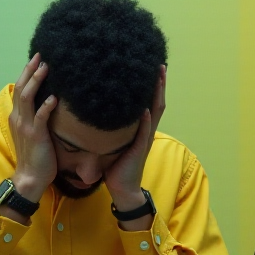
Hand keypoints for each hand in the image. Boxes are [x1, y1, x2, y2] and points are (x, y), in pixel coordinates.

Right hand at [8, 53, 57, 202]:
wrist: (30, 177)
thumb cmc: (36, 155)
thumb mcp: (33, 132)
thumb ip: (37, 117)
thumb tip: (50, 101)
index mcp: (17, 117)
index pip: (20, 89)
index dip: (26, 73)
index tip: (36, 59)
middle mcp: (18, 118)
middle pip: (21, 88)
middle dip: (30, 71)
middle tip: (41, 55)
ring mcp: (25, 127)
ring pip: (28, 98)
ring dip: (36, 82)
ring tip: (46, 68)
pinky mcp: (35, 136)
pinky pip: (40, 118)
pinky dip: (46, 106)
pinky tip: (55, 98)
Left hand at [104, 65, 166, 214]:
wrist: (122, 189)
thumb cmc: (116, 166)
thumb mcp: (112, 142)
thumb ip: (109, 128)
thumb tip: (94, 110)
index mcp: (141, 129)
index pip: (149, 102)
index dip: (152, 85)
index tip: (152, 67)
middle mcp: (146, 131)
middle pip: (156, 103)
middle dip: (159, 84)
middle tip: (160, 65)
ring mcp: (145, 139)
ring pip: (154, 113)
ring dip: (157, 96)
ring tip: (158, 78)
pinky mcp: (139, 150)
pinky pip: (143, 132)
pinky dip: (145, 120)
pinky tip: (144, 108)